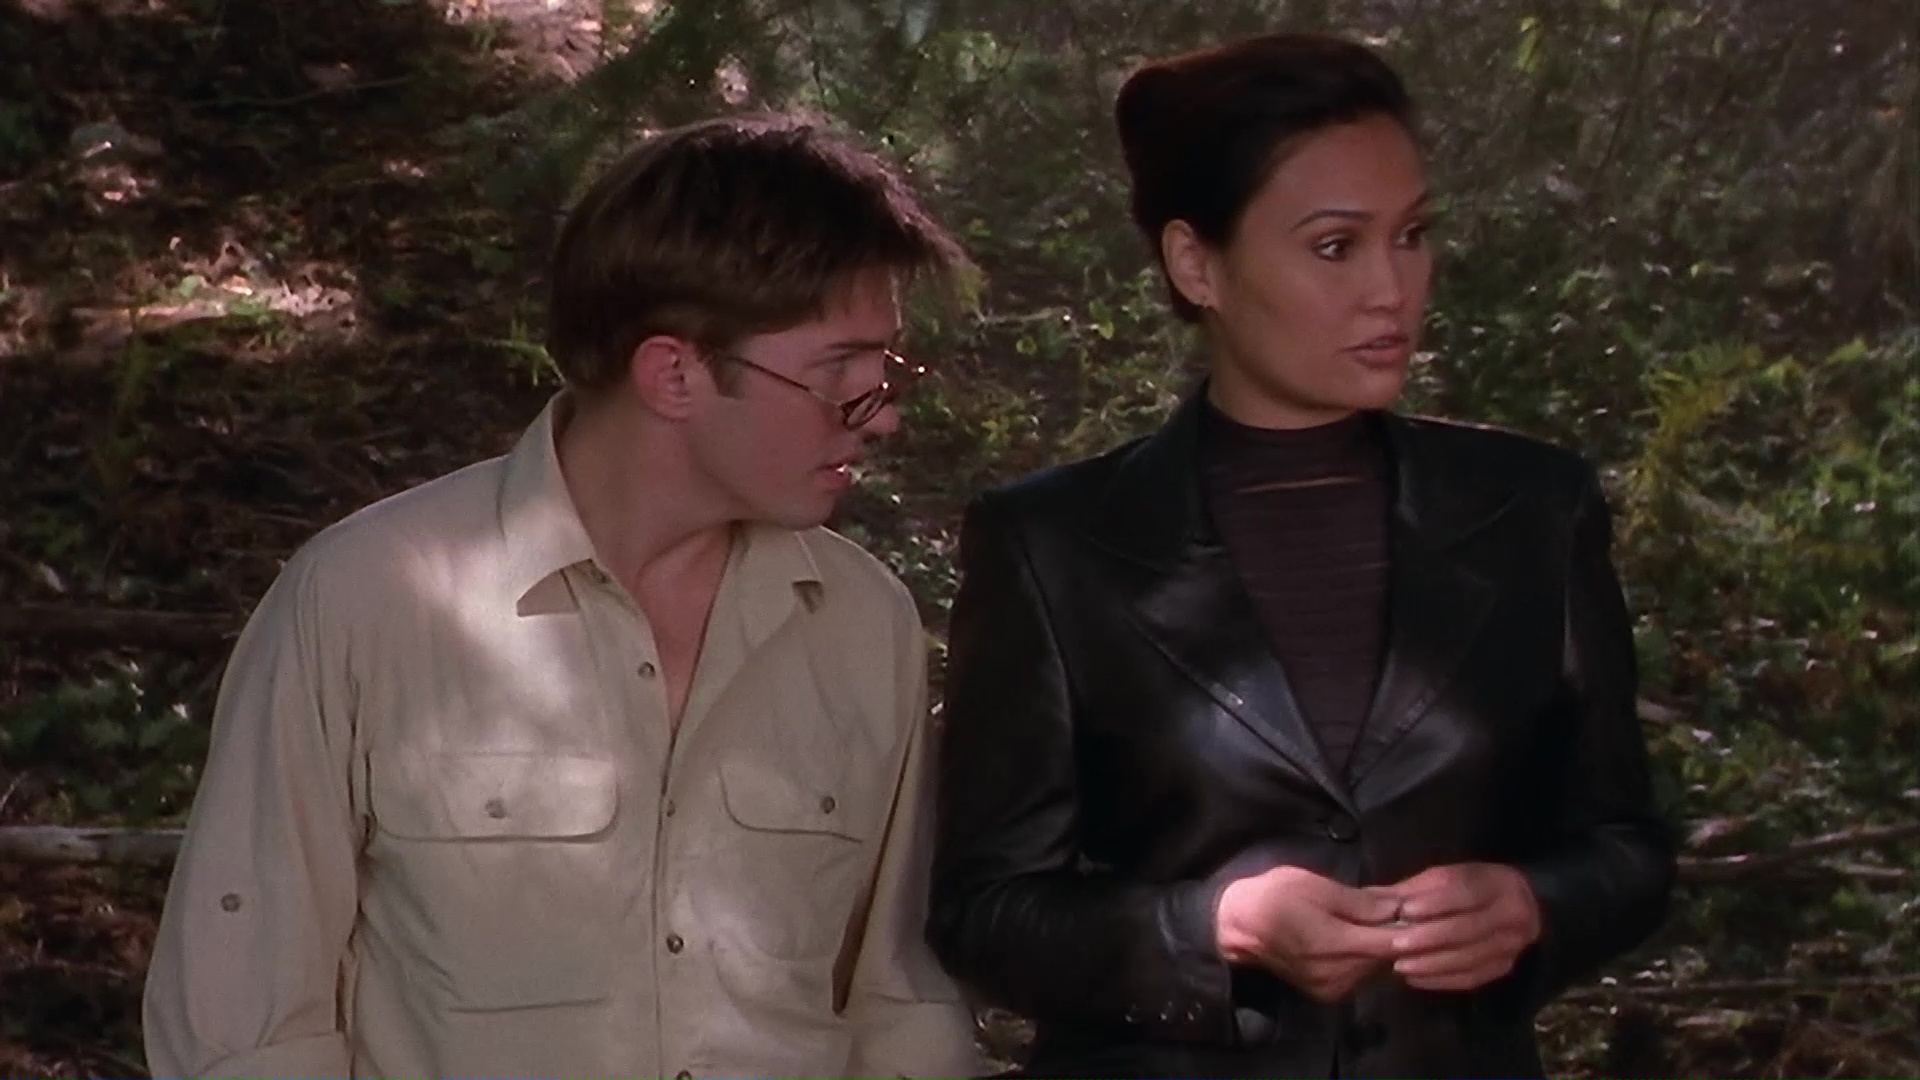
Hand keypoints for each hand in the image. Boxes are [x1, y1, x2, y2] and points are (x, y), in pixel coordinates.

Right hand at [1215, 865, 1401, 1003]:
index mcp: (1335, 945)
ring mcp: (1333, 989)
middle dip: (1400, 934)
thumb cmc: (1274, 896)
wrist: (1236, 927)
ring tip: (1385, 922)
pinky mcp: (1328, 994)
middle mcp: (1338, 975)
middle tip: (1406, 909)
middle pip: (1388, 958)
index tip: (1423, 909)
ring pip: (1377, 969)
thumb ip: (1361, 901)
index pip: (1392, 942)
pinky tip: (1365, 938)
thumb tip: (1399, 905)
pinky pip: (1362, 976)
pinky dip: (1369, 958)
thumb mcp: (1316, 886)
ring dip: (1385, 947)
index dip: (1412, 926)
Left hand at [1382, 863, 1541, 991]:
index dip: (1436, 902)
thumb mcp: (1445, 877)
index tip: (1404, 910)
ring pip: (1468, 958)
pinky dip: (1440, 980)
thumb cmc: (1470, 886)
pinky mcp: (1504, 968)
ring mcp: (1511, 946)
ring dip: (1431, 964)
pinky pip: (1471, 978)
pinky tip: (1414, 978)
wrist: (1517, 905)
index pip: (1467, 891)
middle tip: (1395, 944)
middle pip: (1467, 929)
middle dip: (1428, 938)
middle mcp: (1513, 916)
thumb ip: (1416, 889)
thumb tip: (1380, 902)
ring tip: (1399, 965)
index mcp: (1499, 883)